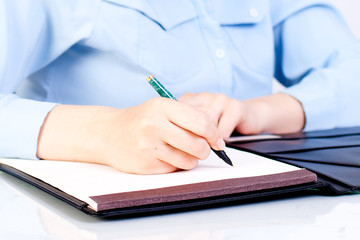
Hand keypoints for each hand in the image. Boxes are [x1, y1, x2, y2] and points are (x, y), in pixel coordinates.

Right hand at [37, 98, 224, 173]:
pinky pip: (174, 169)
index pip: (202, 122)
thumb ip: (189, 116)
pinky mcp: (145, 165)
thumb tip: (218, 134)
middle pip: (198, 145)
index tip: (217, 139)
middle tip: (201, 148)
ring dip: (191, 159)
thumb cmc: (142, 119)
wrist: (108, 133)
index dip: (214, 134)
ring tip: (181, 151)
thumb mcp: (162, 108)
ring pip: (189, 161)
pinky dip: (176, 165)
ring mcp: (148, 146)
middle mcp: (154, 125)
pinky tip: (165, 156)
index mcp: (162, 107)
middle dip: (205, 149)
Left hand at [180, 92, 304, 137]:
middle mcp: (203, 96)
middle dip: (194, 138)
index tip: (181, 144)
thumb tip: (170, 143)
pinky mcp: (235, 107)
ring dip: (209, 140)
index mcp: (190, 99)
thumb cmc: (220, 125)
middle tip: (199, 147)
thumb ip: (184, 130)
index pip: (175, 116)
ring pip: (206, 126)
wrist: (251, 117)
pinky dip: (222, 140)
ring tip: (213, 143)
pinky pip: (222, 131)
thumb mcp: (197, 127)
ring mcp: (219, 99)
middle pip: (190, 122)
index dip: (178, 133)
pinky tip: (224, 139)